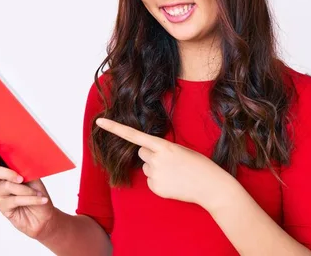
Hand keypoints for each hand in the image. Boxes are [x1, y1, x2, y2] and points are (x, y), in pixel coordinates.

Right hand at [0, 154, 56, 238]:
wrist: (44, 214)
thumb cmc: (37, 193)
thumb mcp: (33, 177)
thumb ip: (23, 168)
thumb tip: (19, 160)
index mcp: (5, 171)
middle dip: (6, 173)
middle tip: (20, 178)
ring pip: (7, 186)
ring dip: (26, 189)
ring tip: (38, 193)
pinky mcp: (3, 207)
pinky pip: (16, 200)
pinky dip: (31, 199)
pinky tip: (41, 199)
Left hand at [96, 117, 231, 208]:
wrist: (210, 186)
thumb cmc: (198, 165)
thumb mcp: (180, 150)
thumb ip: (162, 150)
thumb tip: (148, 156)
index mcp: (164, 146)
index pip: (134, 135)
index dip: (115, 128)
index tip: (100, 121)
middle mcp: (156, 159)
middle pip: (141, 152)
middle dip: (151, 154)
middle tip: (170, 160)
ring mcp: (155, 175)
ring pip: (146, 167)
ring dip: (156, 168)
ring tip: (175, 173)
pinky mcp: (156, 188)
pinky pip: (151, 181)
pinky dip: (160, 181)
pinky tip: (174, 183)